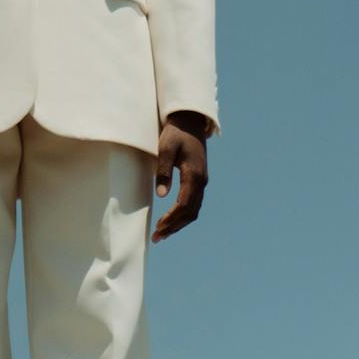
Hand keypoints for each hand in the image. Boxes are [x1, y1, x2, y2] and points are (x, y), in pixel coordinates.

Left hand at [152, 116, 209, 238]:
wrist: (189, 121)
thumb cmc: (175, 133)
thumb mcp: (165, 148)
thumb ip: (163, 170)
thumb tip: (161, 195)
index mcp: (194, 175)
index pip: (184, 205)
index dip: (171, 219)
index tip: (158, 228)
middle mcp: (201, 182)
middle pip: (190, 213)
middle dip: (174, 226)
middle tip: (157, 237)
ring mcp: (202, 182)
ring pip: (193, 211)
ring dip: (179, 223)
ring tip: (162, 233)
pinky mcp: (199, 180)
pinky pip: (193, 204)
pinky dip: (183, 215)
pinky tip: (172, 219)